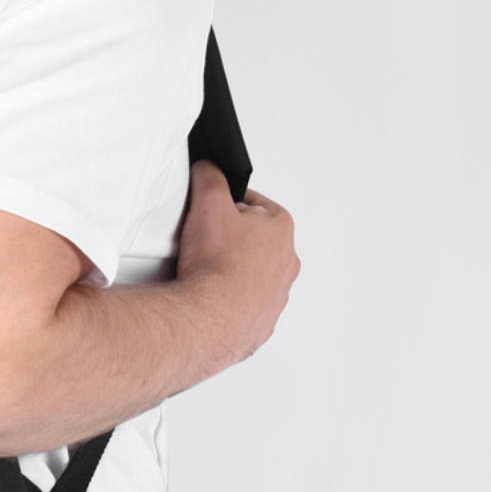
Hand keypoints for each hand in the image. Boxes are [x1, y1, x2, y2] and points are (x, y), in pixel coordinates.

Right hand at [175, 159, 300, 368]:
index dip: (225, 207)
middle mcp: (286, 263)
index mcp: (281, 228)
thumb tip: (209, 168)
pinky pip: (243, 306)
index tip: (210, 217)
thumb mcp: (208, 203)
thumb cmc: (216, 268)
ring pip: (249, 275)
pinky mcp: (261, 323)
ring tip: (205, 274)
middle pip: (252, 241)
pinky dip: (227, 303)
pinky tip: (209, 299)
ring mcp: (276, 296)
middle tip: (204, 247)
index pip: (252, 204)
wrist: (208, 319)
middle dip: (228, 241)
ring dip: (229, 273)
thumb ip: (210, 177)